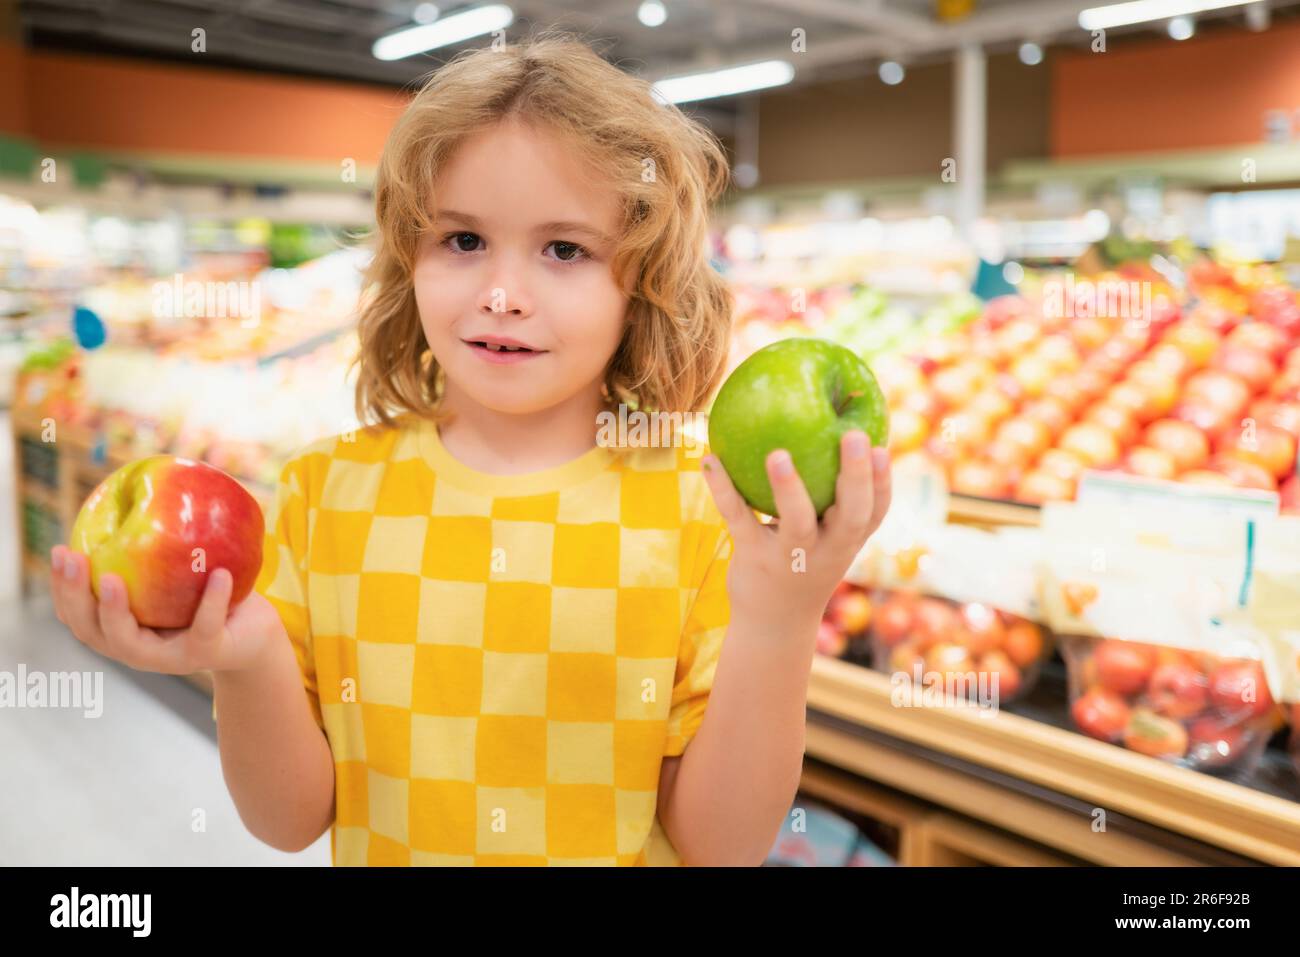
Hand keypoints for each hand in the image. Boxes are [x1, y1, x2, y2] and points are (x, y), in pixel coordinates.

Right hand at [48, 544, 282, 674]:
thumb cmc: (209, 597)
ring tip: (112, 579)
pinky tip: (219, 573)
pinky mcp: (207, 654)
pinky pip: (204, 628)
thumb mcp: (179, 573)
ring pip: (129, 643)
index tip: (60, 550)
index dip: (62, 587)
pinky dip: (211, 601)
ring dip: (114, 611)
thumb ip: (156, 548)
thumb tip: (140, 485)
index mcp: (123, 629)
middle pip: (91, 631)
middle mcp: (138, 650)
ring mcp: (170, 657)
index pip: (79, 614)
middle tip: (73, 558)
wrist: (254, 636)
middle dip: (75, 596)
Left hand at [701, 430, 890, 628]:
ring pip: (796, 522)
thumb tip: (830, 429)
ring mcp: (791, 556)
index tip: (880, 446)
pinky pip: (740, 518)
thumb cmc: (805, 565)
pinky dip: (723, 489)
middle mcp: (827, 550)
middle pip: (851, 514)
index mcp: (847, 540)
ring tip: (778, 454)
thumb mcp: (827, 540)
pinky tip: (710, 459)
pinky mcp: (754, 557)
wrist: (774, 623)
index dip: (882, 480)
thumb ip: (834, 501)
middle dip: (856, 476)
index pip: (875, 511)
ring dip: (789, 488)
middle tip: (854, 435)